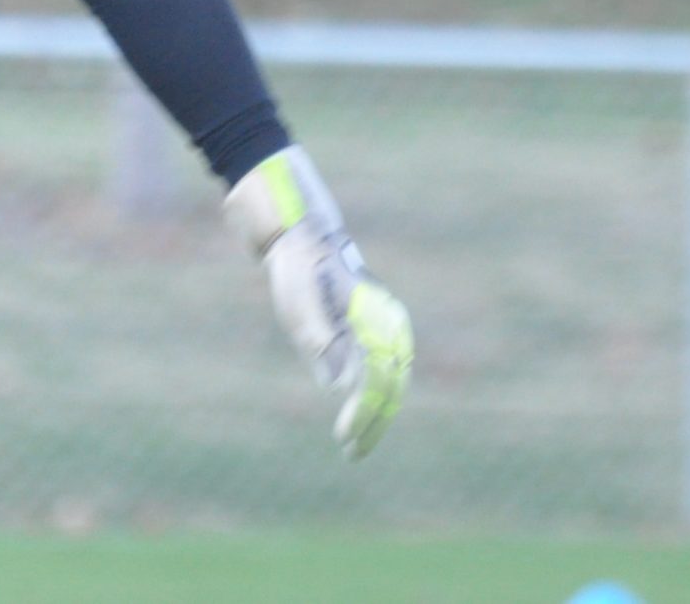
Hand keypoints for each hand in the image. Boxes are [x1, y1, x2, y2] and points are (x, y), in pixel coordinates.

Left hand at [224, 146, 413, 460]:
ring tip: (355, 443)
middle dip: (375, 422)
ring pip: (390, 381)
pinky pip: (379, 371)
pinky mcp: (371, 329)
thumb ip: (317, 338)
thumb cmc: (299, 267)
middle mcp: (384, 325)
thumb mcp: (298, 300)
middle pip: (391, 386)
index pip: (377, 378)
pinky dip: (370, 397)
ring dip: (376, 414)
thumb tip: (335, 382)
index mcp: (371, 318)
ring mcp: (381, 327)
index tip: (344, 437)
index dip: (365, 412)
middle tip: (352, 452)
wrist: (304, 238)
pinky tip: (355, 416)